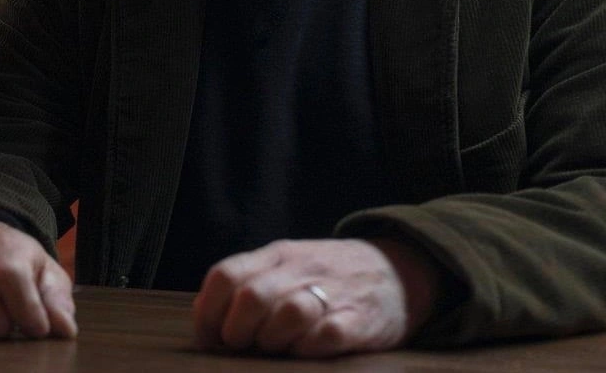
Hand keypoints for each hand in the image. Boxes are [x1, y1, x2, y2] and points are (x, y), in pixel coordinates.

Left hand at [192, 238, 439, 357]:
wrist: (400, 269)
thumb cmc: (328, 278)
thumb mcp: (286, 267)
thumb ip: (247, 285)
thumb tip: (206, 323)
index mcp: (276, 256)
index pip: (225, 275)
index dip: (208, 312)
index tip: (210, 337)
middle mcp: (301, 269)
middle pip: (251, 297)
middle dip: (239, 331)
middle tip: (245, 345)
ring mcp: (333, 293)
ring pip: (289, 313)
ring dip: (273, 339)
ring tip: (278, 347)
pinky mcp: (361, 320)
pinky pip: (327, 336)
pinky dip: (310, 348)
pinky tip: (308, 350)